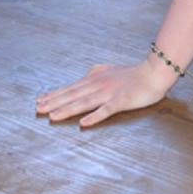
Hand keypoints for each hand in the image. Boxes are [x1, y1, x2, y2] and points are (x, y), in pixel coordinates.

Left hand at [36, 57, 174, 126]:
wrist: (154, 73)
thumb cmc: (133, 74)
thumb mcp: (110, 70)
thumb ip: (96, 72)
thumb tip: (85, 75)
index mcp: (94, 78)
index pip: (70, 88)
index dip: (54, 95)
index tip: (40, 100)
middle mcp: (98, 85)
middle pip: (73, 95)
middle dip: (54, 103)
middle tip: (38, 110)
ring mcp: (109, 93)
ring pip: (84, 103)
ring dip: (67, 109)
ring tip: (53, 117)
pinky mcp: (121, 101)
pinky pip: (105, 110)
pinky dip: (94, 117)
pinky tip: (83, 124)